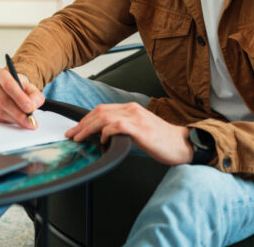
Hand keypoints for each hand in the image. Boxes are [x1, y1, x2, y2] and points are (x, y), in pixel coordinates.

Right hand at [0, 68, 44, 129]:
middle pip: (3, 101)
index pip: (8, 85)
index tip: (30, 108)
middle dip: (19, 113)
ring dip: (15, 119)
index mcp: (0, 74)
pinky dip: (8, 121)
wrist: (10, 90)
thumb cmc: (19, 88)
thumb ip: (35, 96)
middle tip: (30, 120)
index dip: (20, 98)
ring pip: (0, 111)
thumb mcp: (31, 89)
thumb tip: (31, 106)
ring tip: (26, 122)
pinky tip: (15, 120)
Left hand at [65, 103, 193, 164]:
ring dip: (88, 128)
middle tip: (71, 134)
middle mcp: (132, 109)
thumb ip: (123, 129)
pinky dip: (105, 132)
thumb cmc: (162, 140)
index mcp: (131, 108)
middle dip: (81, 124)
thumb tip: (102, 136)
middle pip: (99, 112)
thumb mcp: (139, 130)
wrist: (182, 144)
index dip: (85, 119)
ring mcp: (137, 118)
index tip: (75, 129)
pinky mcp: (140, 129)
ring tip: (79, 138)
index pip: (102, 110)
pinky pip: (117, 126)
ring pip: (104, 117)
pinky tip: (101, 140)